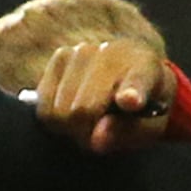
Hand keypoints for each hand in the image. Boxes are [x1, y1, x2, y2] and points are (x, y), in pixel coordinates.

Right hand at [33, 36, 173, 154]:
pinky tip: (70, 109)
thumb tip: (97, 138)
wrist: (126, 81)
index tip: (131, 102)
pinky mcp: (61, 56)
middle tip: (98, 130)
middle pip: (82, 110)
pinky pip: (44, 105)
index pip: (137, 81)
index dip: (131, 94)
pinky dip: (53, 117)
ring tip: (86, 119)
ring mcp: (84, 51)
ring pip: (59, 111)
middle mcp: (114, 52)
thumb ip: (126, 134)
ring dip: (68, 126)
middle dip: (85, 131)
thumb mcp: (145, 129)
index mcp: (146, 68)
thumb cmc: (139, 110)